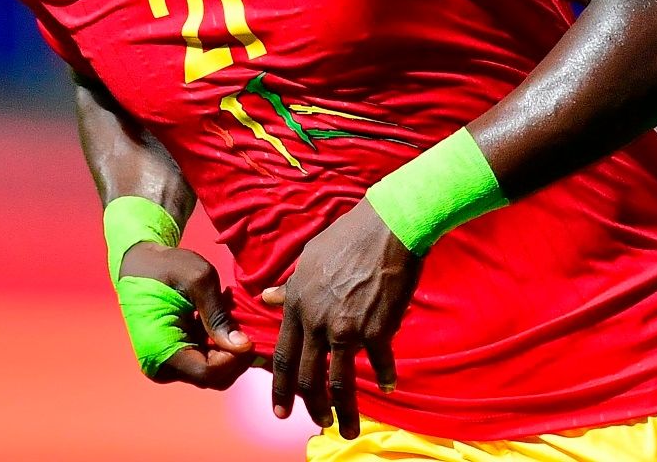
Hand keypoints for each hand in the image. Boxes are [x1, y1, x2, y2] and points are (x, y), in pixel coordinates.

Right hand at [120, 243, 254, 388]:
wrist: (138, 264)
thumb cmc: (165, 266)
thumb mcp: (198, 280)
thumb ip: (219, 315)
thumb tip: (243, 346)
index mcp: (161, 350)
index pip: (208, 373)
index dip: (234, 358)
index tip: (248, 335)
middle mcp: (162, 366)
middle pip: (213, 377)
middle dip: (235, 354)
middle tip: (244, 324)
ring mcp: (168, 364)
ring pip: (213, 370)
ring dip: (228, 347)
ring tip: (230, 316)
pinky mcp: (175, 357)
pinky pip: (205, 360)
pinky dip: (218, 344)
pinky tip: (219, 320)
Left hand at [262, 200, 419, 438]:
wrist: (387, 228)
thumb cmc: (348, 237)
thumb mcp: (309, 258)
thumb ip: (290, 286)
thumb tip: (268, 297)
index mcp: (296, 304)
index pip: (281, 355)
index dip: (279, 387)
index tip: (280, 410)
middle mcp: (316, 321)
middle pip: (308, 377)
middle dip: (311, 406)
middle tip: (318, 423)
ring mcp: (345, 329)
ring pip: (339, 383)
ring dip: (344, 411)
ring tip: (347, 427)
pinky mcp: (376, 330)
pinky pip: (379, 364)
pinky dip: (385, 377)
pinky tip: (388, 384)